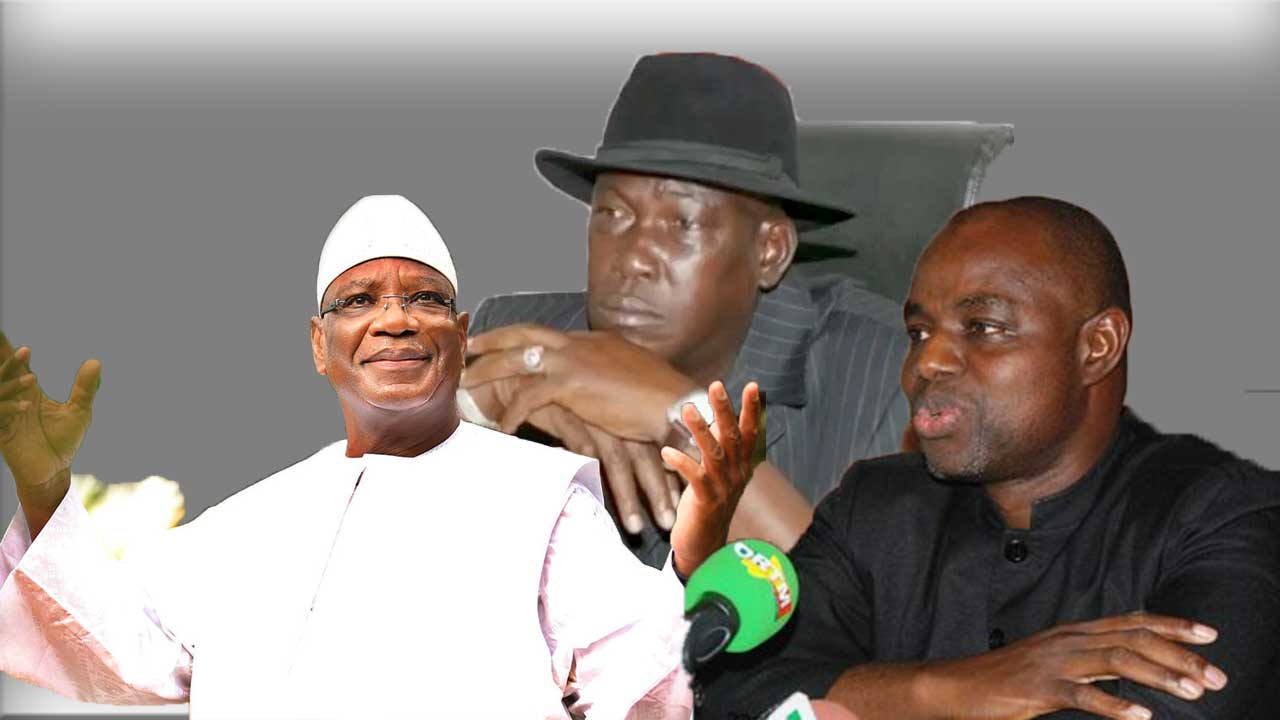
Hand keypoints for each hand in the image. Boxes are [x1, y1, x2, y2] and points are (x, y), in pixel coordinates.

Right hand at [0, 332, 100, 491]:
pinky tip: (27, 405)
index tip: (15, 338)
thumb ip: (85, 388)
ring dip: (13, 384)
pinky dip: (10, 408)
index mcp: (30, 393)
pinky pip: (0, 416)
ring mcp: (8, 417)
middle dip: (9, 360)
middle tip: (25, 349)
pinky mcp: (4, 434)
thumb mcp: (79, 412)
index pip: (18, 367)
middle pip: (4, 374)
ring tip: (33, 378)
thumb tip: (95, 362)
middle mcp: (16, 401)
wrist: (54, 471)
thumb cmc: (63, 440)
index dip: (13, 352)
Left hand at [464, 324, 697, 441]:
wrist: (677, 404)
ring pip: (517, 360)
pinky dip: (512, 412)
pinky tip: (502, 427)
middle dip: (493, 339)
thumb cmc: (662, 398)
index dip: (521, 339)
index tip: (501, 344)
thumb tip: (601, 388)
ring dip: (488, 372)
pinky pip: (528, 396)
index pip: (548, 334)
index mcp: (594, 341)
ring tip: (466, 385)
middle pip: (525, 334)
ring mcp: (574, 361)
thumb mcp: (631, 377)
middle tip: (467, 345)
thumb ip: (610, 376)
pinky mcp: (571, 385)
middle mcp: (580, 344)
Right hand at [469, 385, 680, 532]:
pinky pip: (582, 448)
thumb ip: (605, 430)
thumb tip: (627, 462)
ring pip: (617, 455)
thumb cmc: (550, 391)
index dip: (666, 470)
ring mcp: (587, 405)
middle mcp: (610, 401)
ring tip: (639, 527)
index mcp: (621, 399)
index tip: (679, 501)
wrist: (506, 363)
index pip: (654, 439)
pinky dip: (592, 476)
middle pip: (643, 449)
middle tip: (669, 523)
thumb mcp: (584, 408)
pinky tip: (598, 502)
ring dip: (629, 494)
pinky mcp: (561, 409)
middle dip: (658, 488)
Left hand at [662, 380, 761, 574]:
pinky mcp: (706, 503)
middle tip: (716, 386)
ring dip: (701, 430)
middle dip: (725, 410)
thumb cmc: (710, 504)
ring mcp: (723, 489)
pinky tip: (666, 452)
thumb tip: (722, 417)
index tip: (752, 386)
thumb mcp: (719, 473)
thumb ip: (722, 446)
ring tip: (687, 409)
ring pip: (715, 454)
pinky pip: (695, 478)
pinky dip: (681, 463)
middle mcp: (736, 475)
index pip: (751, 433)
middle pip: (733, 437)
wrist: (706, 547)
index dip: (752, 410)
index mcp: (742, 466)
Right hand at [923, 612, 1226, 719]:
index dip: (1172, 625)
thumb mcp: (1054, 659)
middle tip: (1215, 676)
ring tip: (1192, 692)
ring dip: (1160, 676)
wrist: (958, 685)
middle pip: (1134, 638)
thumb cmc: (1007, 678)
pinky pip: (1082, 695)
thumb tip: (1133, 662)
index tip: (1208, 634)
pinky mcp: (1039, 688)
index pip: (1132, 620)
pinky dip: (1115, 705)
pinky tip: (1141, 715)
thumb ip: (1091, 656)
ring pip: (1117, 660)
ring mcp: (1054, 662)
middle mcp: (1069, 639)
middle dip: (1180, 656)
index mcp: (1074, 631)